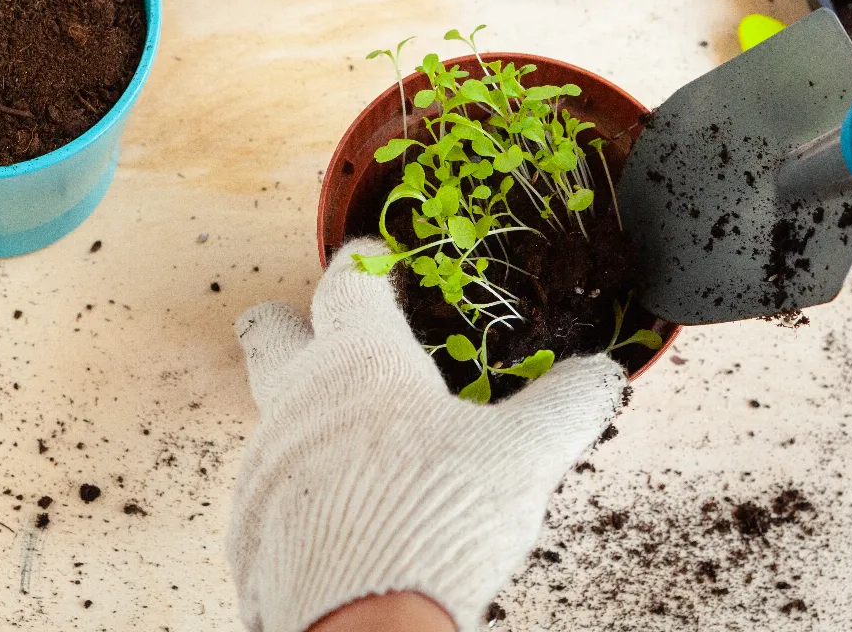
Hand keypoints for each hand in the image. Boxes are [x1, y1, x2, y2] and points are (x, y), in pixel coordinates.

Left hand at [227, 239, 625, 631]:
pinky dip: (300, 486)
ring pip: (270, 415)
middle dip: (289, 322)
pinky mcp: (250, 524)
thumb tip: (602, 376)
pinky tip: (340, 509)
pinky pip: (270, 488)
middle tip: (315, 330)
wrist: (362, 621)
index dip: (363, 263)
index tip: (370, 256)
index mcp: (358, 363)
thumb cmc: (436, 517)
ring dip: (303, 414)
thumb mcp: (523, 456)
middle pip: (269, 334)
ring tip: (352, 440)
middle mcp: (297, 401)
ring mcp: (264, 464)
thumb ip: (566, 405)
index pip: (349, 284)